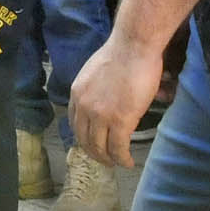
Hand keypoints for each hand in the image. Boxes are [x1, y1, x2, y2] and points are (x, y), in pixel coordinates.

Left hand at [68, 38, 164, 168]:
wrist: (134, 47)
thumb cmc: (122, 54)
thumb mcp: (96, 72)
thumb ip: (96, 89)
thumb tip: (108, 99)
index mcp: (77, 94)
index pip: (75, 124)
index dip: (84, 138)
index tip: (93, 144)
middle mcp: (84, 107)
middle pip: (85, 140)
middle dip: (95, 153)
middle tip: (105, 160)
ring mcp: (100, 116)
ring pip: (101, 148)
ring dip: (109, 159)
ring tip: (118, 163)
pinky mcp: (120, 121)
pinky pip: (118, 148)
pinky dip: (123, 159)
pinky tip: (128, 162)